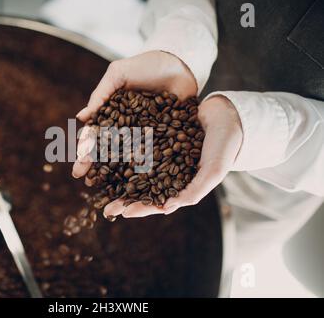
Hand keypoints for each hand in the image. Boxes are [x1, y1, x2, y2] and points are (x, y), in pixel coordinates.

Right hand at [73, 50, 197, 177]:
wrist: (178, 63)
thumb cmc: (144, 65)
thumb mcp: (119, 74)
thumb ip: (101, 94)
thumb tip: (82, 117)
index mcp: (111, 115)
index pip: (95, 135)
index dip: (86, 150)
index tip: (78, 166)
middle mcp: (126, 128)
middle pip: (108, 150)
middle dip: (96, 167)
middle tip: (87, 181)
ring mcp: (145, 135)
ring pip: (129, 158)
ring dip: (117, 173)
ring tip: (107, 188)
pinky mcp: (164, 139)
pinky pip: (154, 156)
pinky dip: (146, 169)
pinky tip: (140, 184)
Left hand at [106, 95, 242, 217]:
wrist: (228, 115)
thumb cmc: (224, 146)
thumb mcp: (212, 171)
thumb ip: (193, 191)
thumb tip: (166, 208)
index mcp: (181, 184)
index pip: (158, 202)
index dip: (141, 209)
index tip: (122, 213)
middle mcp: (169, 171)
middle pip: (143, 188)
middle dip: (124, 198)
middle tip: (104, 206)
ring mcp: (162, 154)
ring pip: (137, 168)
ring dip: (120, 175)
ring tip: (101, 181)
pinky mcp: (158, 136)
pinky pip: (139, 145)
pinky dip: (125, 149)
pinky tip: (109, 151)